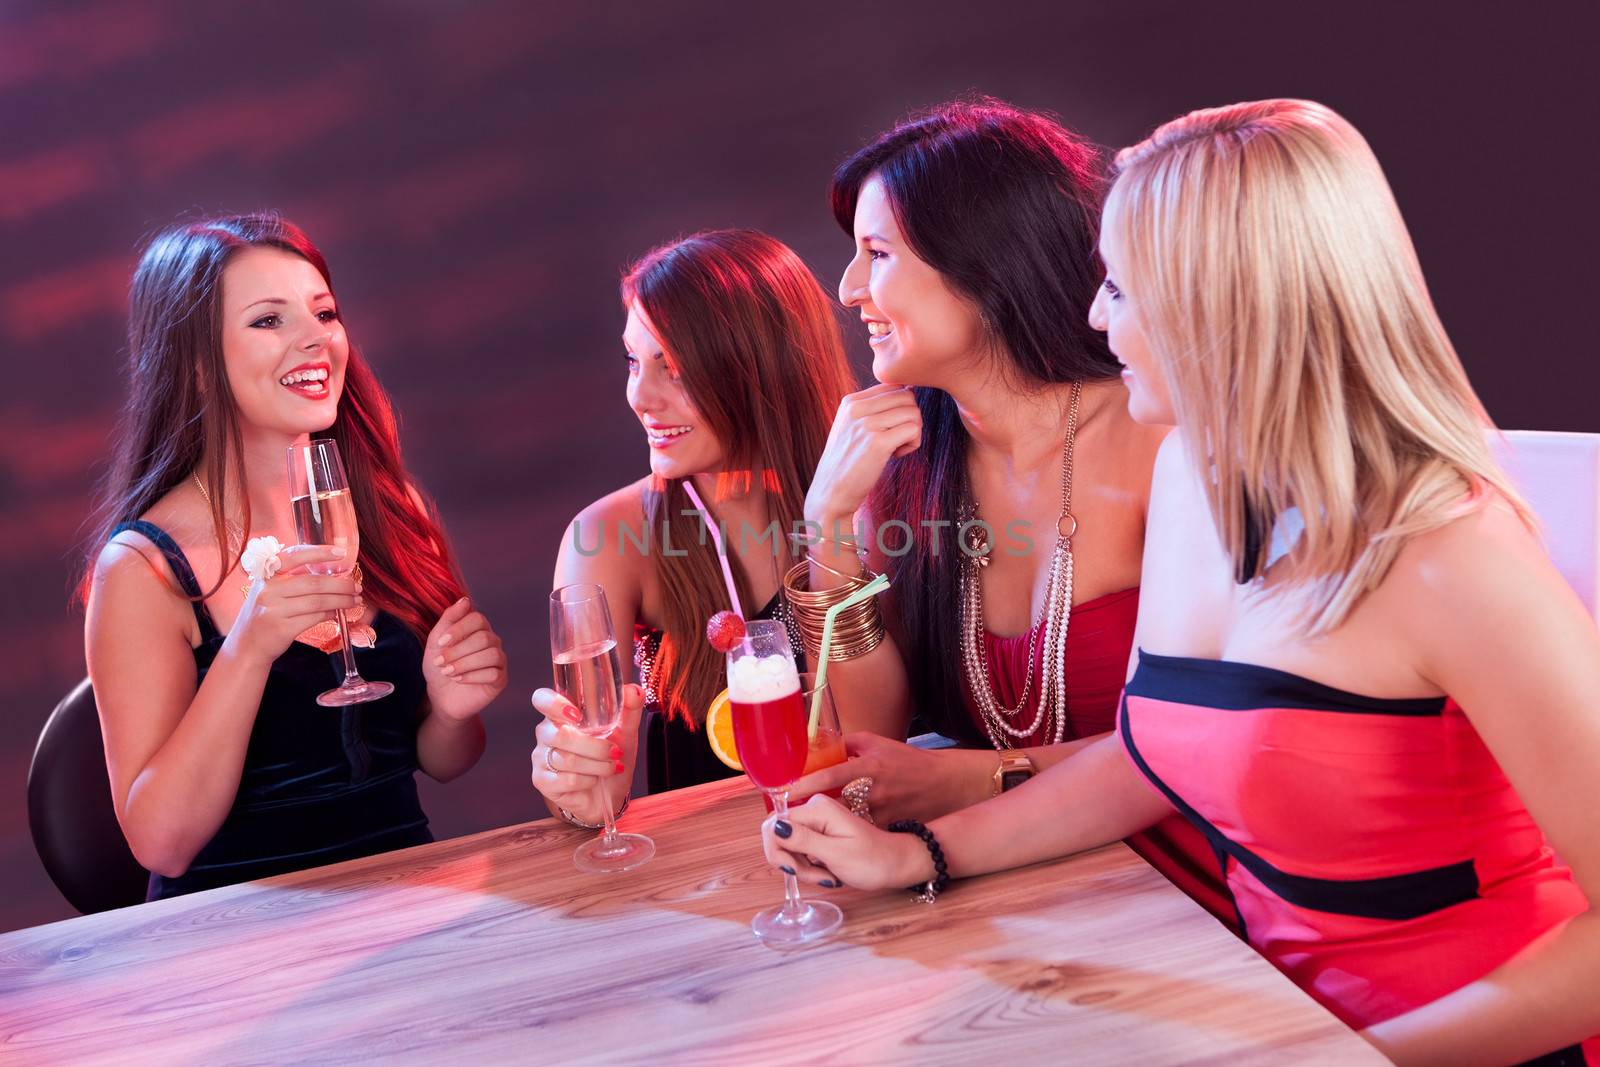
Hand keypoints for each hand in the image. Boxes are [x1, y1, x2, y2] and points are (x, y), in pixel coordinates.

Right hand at [229, 544, 360, 667]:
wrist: (247, 645)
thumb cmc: (265, 614)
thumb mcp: (270, 591)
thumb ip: (293, 579)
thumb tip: (332, 573)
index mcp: (266, 575)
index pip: (295, 556)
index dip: (320, 553)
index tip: (341, 553)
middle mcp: (268, 590)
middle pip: (314, 583)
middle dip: (341, 585)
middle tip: (357, 587)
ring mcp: (274, 610)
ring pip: (318, 601)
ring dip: (341, 600)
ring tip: (354, 600)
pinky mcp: (282, 629)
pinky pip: (314, 618)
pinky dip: (330, 614)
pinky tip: (337, 613)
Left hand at [423, 597, 506, 721]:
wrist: (440, 696)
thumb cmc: (439, 667)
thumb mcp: (436, 641)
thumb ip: (449, 618)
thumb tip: (465, 599)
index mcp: (478, 629)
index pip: (478, 618)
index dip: (459, 629)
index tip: (440, 643)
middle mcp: (492, 641)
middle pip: (484, 638)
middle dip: (458, 651)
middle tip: (440, 663)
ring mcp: (498, 660)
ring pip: (491, 655)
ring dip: (465, 664)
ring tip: (449, 672)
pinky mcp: (501, 679)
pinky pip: (494, 673)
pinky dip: (473, 676)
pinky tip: (459, 680)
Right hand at [530, 682, 643, 822]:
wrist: (609, 794)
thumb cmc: (611, 757)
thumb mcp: (625, 731)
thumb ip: (630, 709)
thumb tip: (634, 691)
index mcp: (561, 714)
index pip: (542, 699)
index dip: (554, 704)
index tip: (576, 715)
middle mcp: (546, 733)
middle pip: (561, 735)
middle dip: (595, 747)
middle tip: (615, 752)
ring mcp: (541, 757)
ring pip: (567, 760)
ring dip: (597, 766)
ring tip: (612, 767)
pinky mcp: (543, 781)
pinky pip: (567, 779)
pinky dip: (588, 780)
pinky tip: (595, 780)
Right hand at [762, 794, 930, 890]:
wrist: (896, 864)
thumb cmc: (872, 861)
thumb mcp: (836, 854)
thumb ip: (803, 840)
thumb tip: (774, 827)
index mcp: (817, 808)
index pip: (774, 825)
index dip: (778, 852)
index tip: (797, 871)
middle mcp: (813, 808)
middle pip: (778, 835)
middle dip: (791, 862)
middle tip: (817, 876)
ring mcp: (816, 820)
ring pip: (788, 846)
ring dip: (802, 867)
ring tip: (827, 876)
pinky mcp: (818, 832)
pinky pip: (800, 849)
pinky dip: (809, 866)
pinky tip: (827, 872)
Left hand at [790, 732, 981, 824]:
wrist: (944, 784)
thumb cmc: (908, 761)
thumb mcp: (878, 743)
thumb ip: (849, 742)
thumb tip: (823, 743)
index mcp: (867, 767)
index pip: (829, 777)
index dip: (804, 786)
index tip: (783, 792)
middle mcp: (872, 791)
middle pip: (831, 805)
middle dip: (810, 812)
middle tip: (789, 814)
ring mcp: (880, 813)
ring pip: (845, 824)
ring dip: (827, 826)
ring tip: (810, 827)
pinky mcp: (887, 829)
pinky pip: (861, 834)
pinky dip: (848, 836)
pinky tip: (838, 837)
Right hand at [804, 384, 921, 527]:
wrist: (831, 494)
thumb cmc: (847, 463)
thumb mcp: (851, 428)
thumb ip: (872, 409)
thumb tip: (908, 392)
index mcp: (850, 401)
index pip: (893, 386)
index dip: (900, 407)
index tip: (890, 428)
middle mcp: (856, 408)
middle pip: (906, 396)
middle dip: (910, 418)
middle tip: (898, 438)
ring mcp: (866, 424)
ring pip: (913, 412)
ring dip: (913, 432)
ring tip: (897, 447)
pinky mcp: (877, 443)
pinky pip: (914, 429)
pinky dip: (913, 444)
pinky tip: (897, 455)